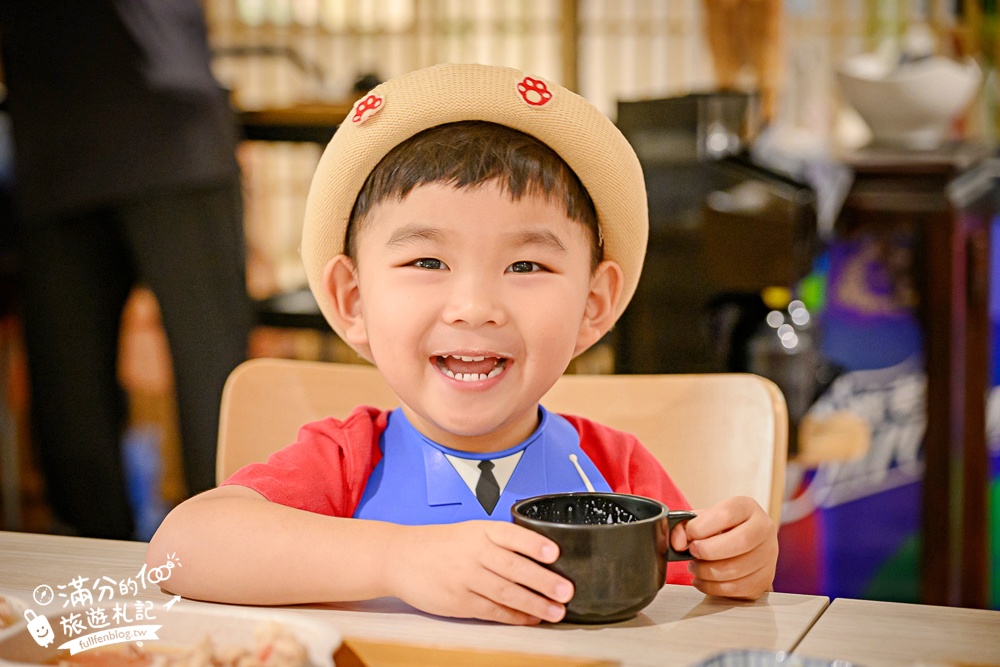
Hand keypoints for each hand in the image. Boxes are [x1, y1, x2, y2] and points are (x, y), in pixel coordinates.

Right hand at [386, 521, 573, 624]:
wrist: (401, 557)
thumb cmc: (440, 544)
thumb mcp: (470, 531)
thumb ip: (501, 541)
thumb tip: (541, 555)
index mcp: (479, 531)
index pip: (511, 536)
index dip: (534, 544)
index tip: (554, 552)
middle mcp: (474, 553)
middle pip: (513, 568)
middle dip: (543, 581)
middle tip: (566, 590)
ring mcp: (466, 579)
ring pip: (506, 593)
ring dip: (535, 604)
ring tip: (556, 611)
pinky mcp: (459, 602)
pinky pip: (492, 611)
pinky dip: (514, 616)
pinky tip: (531, 618)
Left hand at [670, 496, 776, 599]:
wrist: (742, 546)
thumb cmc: (720, 529)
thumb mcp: (702, 519)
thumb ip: (685, 526)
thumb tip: (677, 542)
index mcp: (747, 507)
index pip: (727, 514)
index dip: (702, 526)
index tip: (689, 534)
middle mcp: (764, 529)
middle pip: (739, 542)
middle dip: (707, 550)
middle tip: (692, 552)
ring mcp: (768, 556)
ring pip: (736, 569)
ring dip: (707, 571)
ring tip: (695, 566)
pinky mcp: (764, 580)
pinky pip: (736, 588)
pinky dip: (712, 587)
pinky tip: (703, 579)